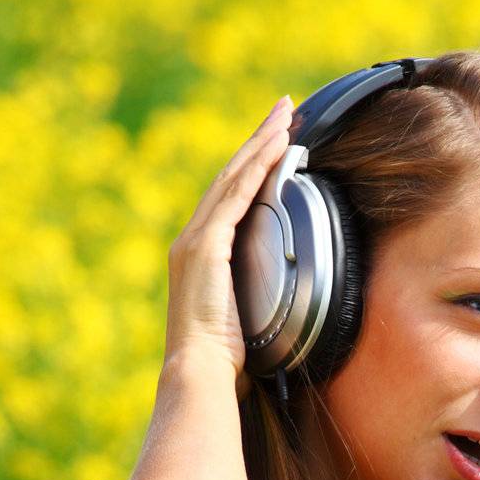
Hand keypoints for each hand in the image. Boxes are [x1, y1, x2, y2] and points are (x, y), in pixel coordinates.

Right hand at [165, 94, 295, 392]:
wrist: (199, 371)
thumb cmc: (223, 360)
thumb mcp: (243, 319)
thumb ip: (254, 298)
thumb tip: (279, 302)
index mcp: (201, 254)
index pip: (230, 197)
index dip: (253, 164)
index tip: (276, 139)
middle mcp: (193, 239)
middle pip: (231, 177)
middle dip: (259, 140)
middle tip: (285, 109)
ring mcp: (196, 240)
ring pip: (234, 178)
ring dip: (261, 144)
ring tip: (286, 115)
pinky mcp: (206, 246)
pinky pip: (236, 198)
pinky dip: (256, 170)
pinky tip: (276, 149)